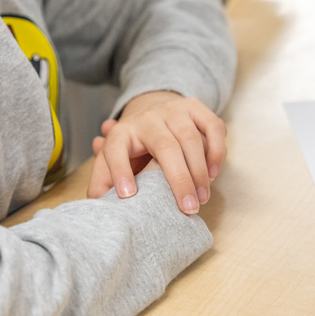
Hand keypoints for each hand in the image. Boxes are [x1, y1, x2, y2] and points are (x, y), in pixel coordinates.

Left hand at [87, 90, 225, 214]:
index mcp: (122, 133)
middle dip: (179, 180)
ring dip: (200, 171)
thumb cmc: (135, 143)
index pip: (116, 149)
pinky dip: (216, 151)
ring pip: (190, 138)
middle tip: (188, 209)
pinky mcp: (195, 107)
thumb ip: (103, 180)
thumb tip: (98, 203)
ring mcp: (174, 110)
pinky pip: (213, 126)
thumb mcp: (114, 158)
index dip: (119, 171)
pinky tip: (213, 173)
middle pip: (165, 146)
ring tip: (202, 198)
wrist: (153, 105)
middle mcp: (148, 118)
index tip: (127, 196)